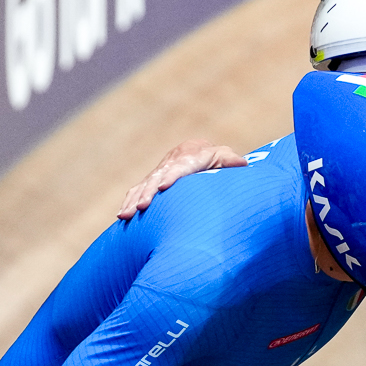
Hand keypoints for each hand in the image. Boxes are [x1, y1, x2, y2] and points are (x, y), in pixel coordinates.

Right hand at [117, 139, 246, 217]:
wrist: (195, 150)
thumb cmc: (216, 159)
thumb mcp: (224, 157)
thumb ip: (231, 161)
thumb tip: (243, 164)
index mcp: (189, 157)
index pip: (179, 167)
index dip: (171, 176)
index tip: (163, 187)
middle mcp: (171, 163)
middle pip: (156, 177)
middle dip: (148, 192)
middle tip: (141, 207)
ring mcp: (159, 172)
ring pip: (143, 185)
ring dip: (133, 200)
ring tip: (125, 215)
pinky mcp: (151, 181)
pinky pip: (137, 190)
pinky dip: (129, 201)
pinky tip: (122, 215)